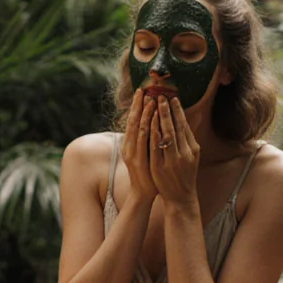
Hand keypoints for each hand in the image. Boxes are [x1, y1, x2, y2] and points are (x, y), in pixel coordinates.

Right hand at [121, 88, 156, 202]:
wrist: (143, 193)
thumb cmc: (147, 172)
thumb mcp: (144, 153)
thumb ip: (145, 139)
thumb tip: (149, 124)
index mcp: (129, 144)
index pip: (132, 120)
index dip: (136, 106)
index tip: (141, 91)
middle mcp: (128, 146)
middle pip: (133, 121)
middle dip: (138, 105)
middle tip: (144, 90)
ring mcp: (133, 154)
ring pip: (139, 129)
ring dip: (145, 113)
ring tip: (151, 100)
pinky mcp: (139, 161)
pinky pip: (145, 141)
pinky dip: (149, 128)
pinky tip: (154, 118)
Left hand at [149, 96, 199, 206]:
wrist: (181, 197)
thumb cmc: (185, 174)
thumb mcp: (192, 155)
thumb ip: (189, 138)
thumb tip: (189, 118)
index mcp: (192, 149)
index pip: (184, 126)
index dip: (178, 111)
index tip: (173, 98)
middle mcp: (184, 154)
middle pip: (175, 128)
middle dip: (167, 111)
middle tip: (161, 96)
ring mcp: (172, 161)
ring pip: (166, 136)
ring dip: (159, 119)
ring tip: (153, 105)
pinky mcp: (160, 168)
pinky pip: (155, 148)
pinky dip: (153, 135)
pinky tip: (149, 124)